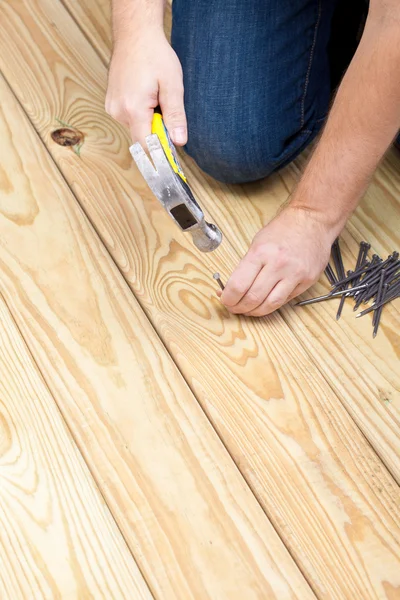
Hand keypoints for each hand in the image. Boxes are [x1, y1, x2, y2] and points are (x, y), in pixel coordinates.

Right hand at [105, 31, 186, 145]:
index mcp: (133, 109)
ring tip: (155, 96)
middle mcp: (118, 111)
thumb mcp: (173, 85)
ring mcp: (112, 107)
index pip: (146, 146)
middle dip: (157, 131)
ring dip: (149, 121)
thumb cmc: (154, 55)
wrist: (135, 34)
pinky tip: (146, 95)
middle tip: (166, 108)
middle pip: (141, 138)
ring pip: (136, 128)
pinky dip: (141, 114)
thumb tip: (179, 141)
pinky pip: (130, 118)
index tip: (173, 150)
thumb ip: (175, 116)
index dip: (161, 151)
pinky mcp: (111, 103)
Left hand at [219, 207, 334, 315]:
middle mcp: (278, 264)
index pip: (238, 285)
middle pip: (253, 298)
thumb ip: (245, 267)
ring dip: (255, 312)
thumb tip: (231, 288)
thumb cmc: (284, 229)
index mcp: (261, 252)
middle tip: (234, 307)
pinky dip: (272, 305)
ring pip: (270, 305)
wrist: (313, 220)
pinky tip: (265, 302)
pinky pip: (286, 300)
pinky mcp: (307, 280)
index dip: (228, 298)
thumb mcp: (257, 243)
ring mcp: (295, 274)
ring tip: (248, 310)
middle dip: (239, 308)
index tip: (225, 300)